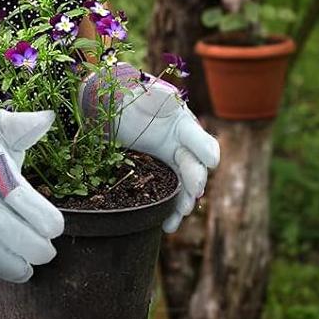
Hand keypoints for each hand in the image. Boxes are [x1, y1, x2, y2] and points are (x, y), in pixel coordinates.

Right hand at [0, 86, 63, 281]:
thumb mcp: (4, 121)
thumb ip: (23, 125)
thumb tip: (47, 118)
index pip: (14, 194)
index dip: (35, 213)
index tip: (57, 227)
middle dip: (25, 241)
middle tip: (50, 252)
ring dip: (7, 259)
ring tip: (31, 272)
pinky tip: (17, 272)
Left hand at [81, 63, 220, 232]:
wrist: (109, 101)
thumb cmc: (133, 94)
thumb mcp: (153, 96)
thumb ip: (165, 104)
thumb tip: (192, 129)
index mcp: (184, 125)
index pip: (200, 142)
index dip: (204, 153)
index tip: (208, 166)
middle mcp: (181, 144)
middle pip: (193, 168)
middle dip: (192, 186)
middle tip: (188, 203)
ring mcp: (168, 160)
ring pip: (183, 186)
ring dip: (182, 204)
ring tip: (175, 221)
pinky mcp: (154, 172)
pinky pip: (167, 192)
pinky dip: (169, 209)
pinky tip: (165, 224)